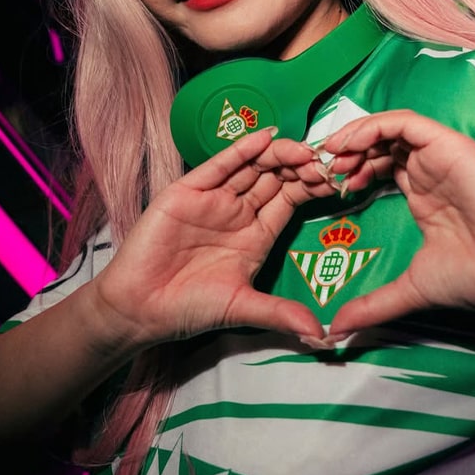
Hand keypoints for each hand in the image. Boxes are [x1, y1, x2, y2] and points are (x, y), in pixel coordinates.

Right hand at [93, 128, 334, 348]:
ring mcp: (214, 199)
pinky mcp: (188, 190)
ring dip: (279, 155)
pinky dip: (242, 150)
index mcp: (256, 235)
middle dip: (301, 166)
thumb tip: (322, 337)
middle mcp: (238, 212)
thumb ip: (281, 314)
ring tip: (303, 149)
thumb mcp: (242, 308)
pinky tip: (264, 137)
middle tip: (326, 160)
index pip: (290, 200)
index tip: (336, 180)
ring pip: (253, 167)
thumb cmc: (188, 308)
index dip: (311, 188)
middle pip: (276, 178)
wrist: (139, 307)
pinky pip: (220, 165)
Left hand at [320, 109, 474, 335]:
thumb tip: (338, 330)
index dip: (344, 174)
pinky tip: (348, 145)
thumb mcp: (413, 288)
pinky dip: (371, 127)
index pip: (374, 168)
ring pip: (385, 129)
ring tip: (329, 159)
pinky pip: (402, 122)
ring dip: (351, 137)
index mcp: (422, 194)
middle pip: (374, 145)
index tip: (319, 191)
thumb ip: (374, 303)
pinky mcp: (446, 144)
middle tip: (318, 173)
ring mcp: (436, 155)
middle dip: (341, 155)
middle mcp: (427, 170)